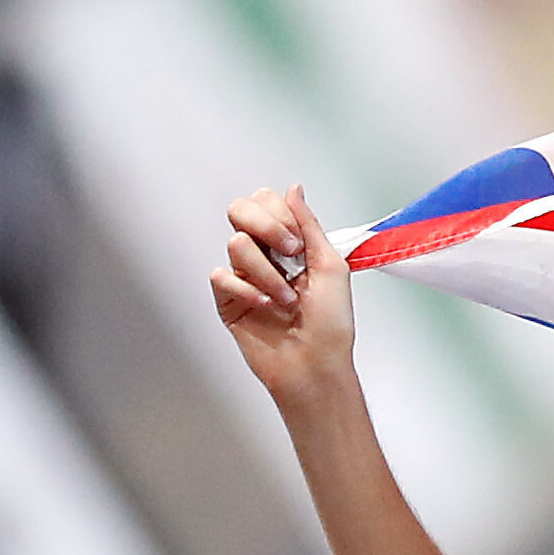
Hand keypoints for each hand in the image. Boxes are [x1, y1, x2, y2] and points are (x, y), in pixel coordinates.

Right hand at [211, 184, 354, 407]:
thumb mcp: (332, 267)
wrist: (315, 365)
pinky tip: (266, 307)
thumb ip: (309, 225)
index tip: (298, 242)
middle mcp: (265, 256)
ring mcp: (244, 276)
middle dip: (267, 227)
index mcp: (290, 245)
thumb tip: (294, 189)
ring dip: (268, 273)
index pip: (266, 203)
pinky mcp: (228, 299)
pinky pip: (221, 276)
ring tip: (287, 300)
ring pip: (237, 244)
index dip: (279, 214)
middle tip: (290, 254)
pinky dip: (247, 291)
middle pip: (240, 210)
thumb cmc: (330, 325)